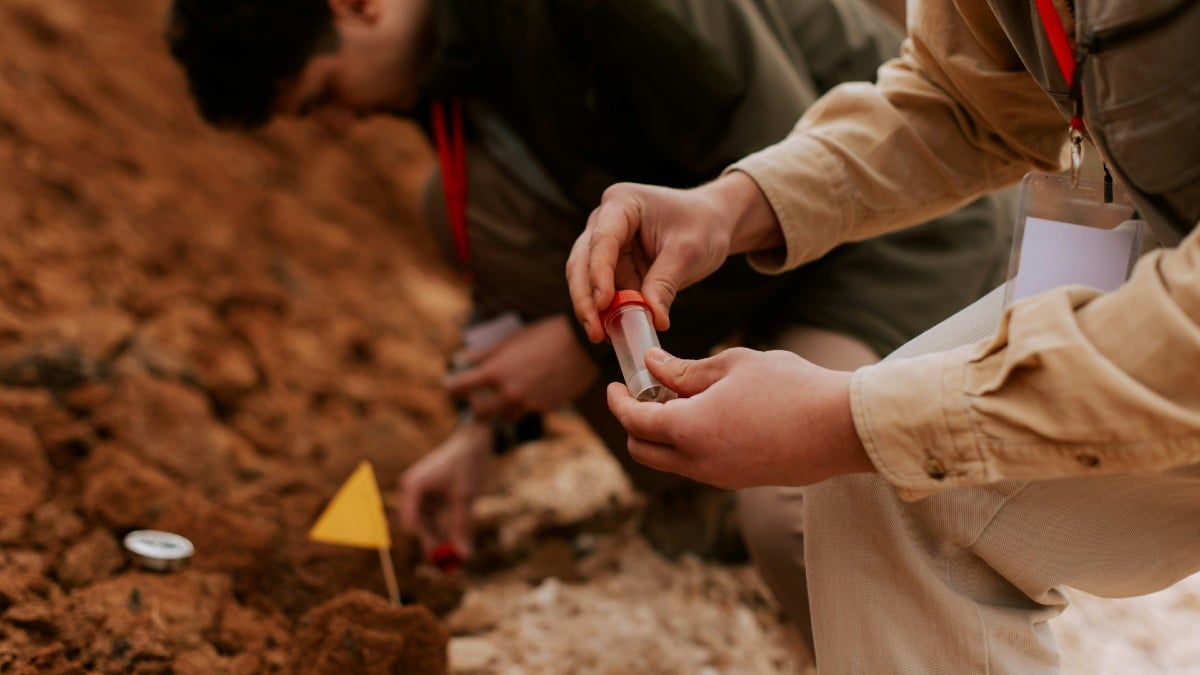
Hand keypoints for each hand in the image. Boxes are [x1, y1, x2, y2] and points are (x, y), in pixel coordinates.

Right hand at [398, 420, 492, 556]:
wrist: (474, 440)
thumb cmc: (468, 464)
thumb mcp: (466, 497)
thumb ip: (462, 526)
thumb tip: (464, 555)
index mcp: (414, 487)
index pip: (411, 522)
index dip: (425, 541)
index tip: (440, 559)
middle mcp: (412, 489)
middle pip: (417, 525)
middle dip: (431, 543)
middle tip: (447, 565)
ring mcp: (419, 491)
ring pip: (426, 523)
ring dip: (438, 537)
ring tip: (455, 556)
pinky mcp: (429, 493)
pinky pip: (432, 516)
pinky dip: (442, 527)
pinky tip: (454, 540)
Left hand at [445, 315, 598, 420]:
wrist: (582, 345)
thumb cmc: (545, 335)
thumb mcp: (512, 340)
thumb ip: (486, 353)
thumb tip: (464, 358)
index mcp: (496, 372)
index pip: (460, 387)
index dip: (454, 387)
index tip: (454, 386)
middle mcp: (509, 392)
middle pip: (479, 412)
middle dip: (476, 405)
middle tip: (479, 397)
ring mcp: (528, 403)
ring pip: (504, 417)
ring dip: (501, 409)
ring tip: (506, 396)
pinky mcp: (545, 408)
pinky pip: (528, 411)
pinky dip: (525, 405)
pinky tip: (531, 390)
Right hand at [566, 172, 782, 342]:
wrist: (713, 222)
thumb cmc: (703, 225)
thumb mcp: (689, 252)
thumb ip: (665, 283)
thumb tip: (653, 319)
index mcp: (621, 203)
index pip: (602, 241)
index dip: (598, 274)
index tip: (602, 304)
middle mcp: (605, 221)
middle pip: (582, 262)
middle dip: (586, 298)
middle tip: (594, 331)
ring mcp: (606, 244)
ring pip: (586, 280)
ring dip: (593, 310)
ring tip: (602, 337)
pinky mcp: (613, 266)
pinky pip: (604, 292)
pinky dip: (608, 312)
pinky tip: (613, 332)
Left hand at [607, 347, 875, 488]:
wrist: (842, 427)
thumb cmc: (790, 387)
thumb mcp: (733, 365)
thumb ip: (685, 369)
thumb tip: (652, 366)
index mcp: (689, 430)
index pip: (633, 421)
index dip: (618, 401)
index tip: (616, 384)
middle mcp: (698, 462)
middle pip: (642, 450)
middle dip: (634, 423)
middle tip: (647, 392)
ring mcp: (719, 478)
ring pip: (670, 461)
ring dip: (664, 435)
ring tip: (683, 398)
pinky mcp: (740, 482)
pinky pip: (698, 466)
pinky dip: (689, 444)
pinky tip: (711, 415)